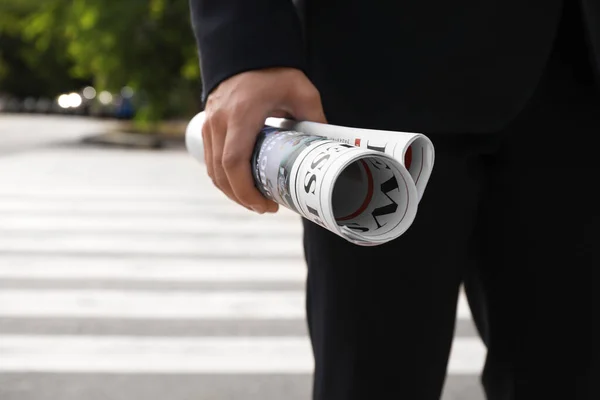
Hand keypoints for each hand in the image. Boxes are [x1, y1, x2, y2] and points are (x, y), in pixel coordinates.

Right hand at [202, 67, 326, 213]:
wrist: (247, 52)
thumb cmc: (275, 72)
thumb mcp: (301, 92)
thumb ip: (315, 119)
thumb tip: (329, 149)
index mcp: (242, 115)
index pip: (234, 162)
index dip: (246, 190)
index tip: (266, 205)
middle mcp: (219, 122)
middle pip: (221, 173)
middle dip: (242, 197)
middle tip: (266, 208)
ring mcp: (209, 124)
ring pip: (212, 170)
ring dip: (231, 191)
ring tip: (256, 201)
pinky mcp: (206, 126)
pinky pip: (209, 160)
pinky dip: (223, 178)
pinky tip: (241, 185)